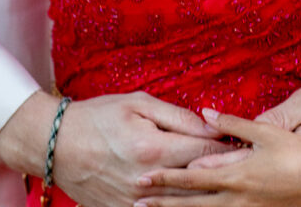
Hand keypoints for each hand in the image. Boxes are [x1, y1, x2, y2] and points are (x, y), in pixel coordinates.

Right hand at [0, 90, 222, 206]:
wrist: (57, 144)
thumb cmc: (98, 116)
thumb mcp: (138, 103)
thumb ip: (178, 116)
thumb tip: (211, 126)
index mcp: (154, 148)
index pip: (206, 153)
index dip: (229, 149)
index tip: (244, 144)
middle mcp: (148, 180)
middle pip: (200, 183)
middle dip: (223, 174)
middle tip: (243, 168)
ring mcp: (136, 202)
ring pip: (183, 203)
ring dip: (205, 194)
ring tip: (223, 186)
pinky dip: (176, 205)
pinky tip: (190, 199)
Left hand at [135, 112, 300, 206]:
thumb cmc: (298, 151)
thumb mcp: (265, 131)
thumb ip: (232, 124)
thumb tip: (203, 112)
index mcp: (237, 175)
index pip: (192, 179)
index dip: (166, 179)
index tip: (143, 179)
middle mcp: (239, 198)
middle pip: (193, 204)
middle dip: (163, 204)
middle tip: (135, 202)